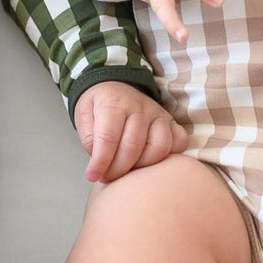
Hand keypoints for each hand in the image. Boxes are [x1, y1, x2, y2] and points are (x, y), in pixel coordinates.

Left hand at [73, 82, 188, 182]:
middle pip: (133, 147)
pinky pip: (179, 142)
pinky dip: (169, 156)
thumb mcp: (83, 114)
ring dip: (142, 167)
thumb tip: (99, 162)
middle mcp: (139, 107)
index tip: (92, 176)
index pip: (108, 138)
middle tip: (106, 177)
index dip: (100, 162)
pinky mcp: (171, 122)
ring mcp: (158, 114)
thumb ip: (88, 138)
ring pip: (159, 148)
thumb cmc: (99, 106)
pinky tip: (151, 162)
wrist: (116, 85)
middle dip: (117, 170)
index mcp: (114, 103)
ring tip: (127, 172)